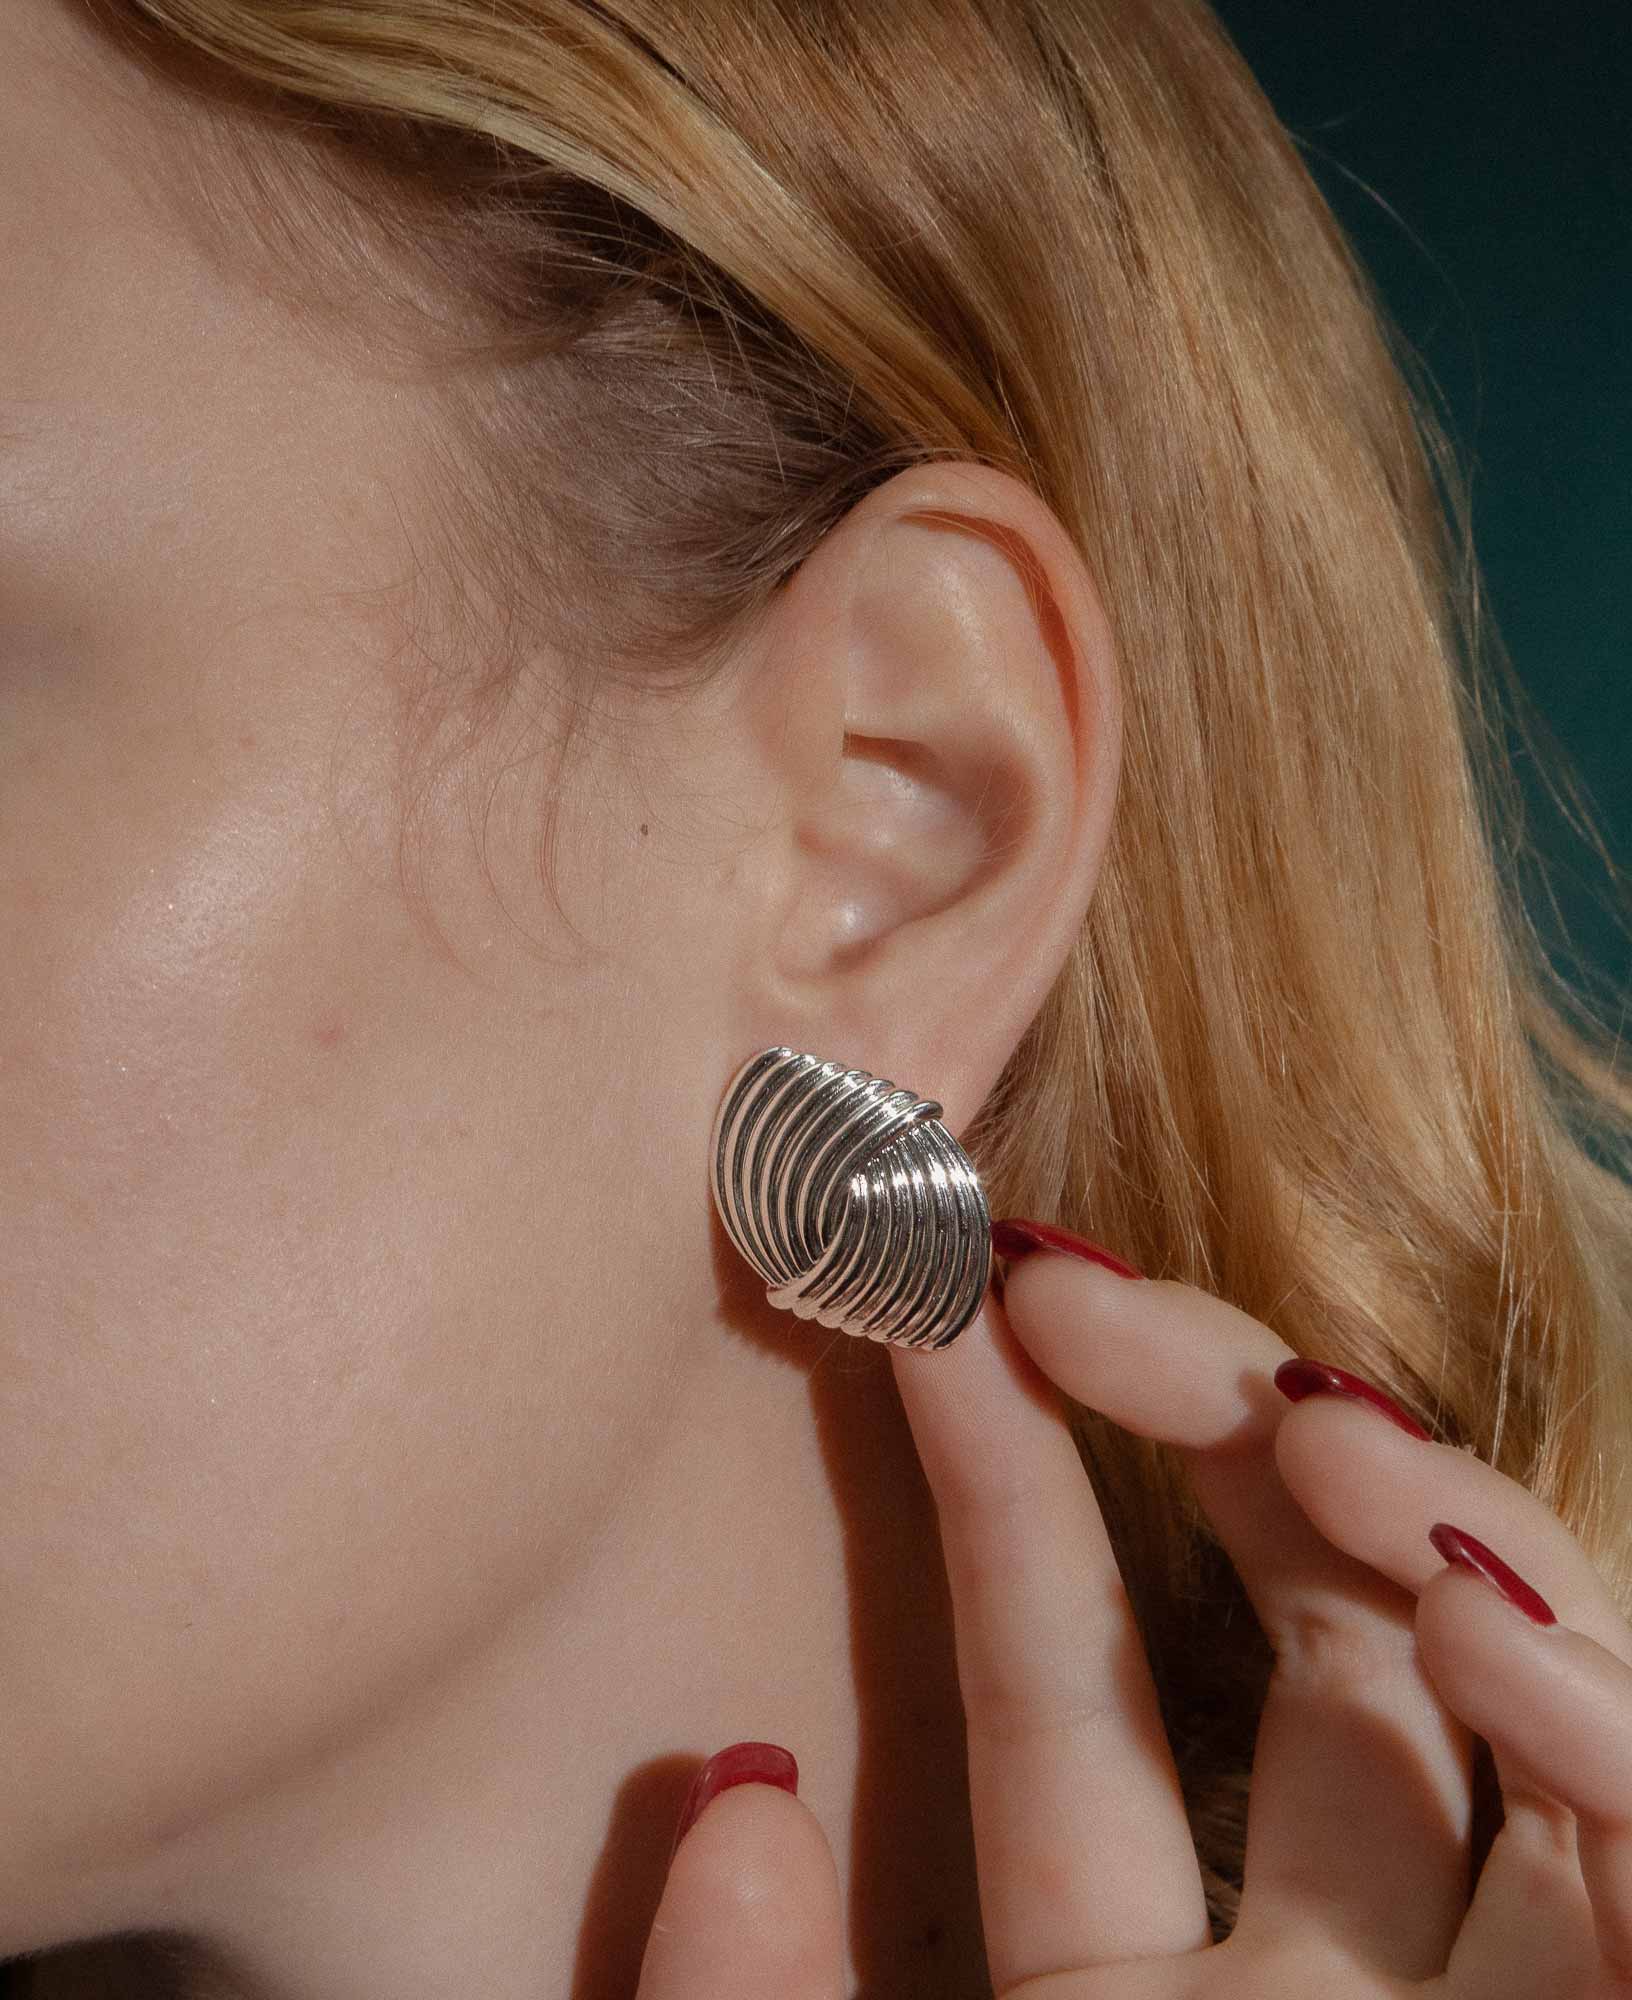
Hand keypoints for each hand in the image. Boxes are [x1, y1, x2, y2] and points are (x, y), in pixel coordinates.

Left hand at [635, 1227, 1631, 1995]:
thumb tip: (736, 1802)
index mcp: (1115, 1997)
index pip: (1066, 1692)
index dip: (1007, 1479)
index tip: (942, 1289)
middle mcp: (1327, 1999)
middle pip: (1331, 1650)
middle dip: (1250, 1445)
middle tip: (1109, 1306)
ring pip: (1513, 1712)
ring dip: (1447, 1533)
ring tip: (1322, 1426)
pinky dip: (1606, 1731)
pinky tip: (1480, 1619)